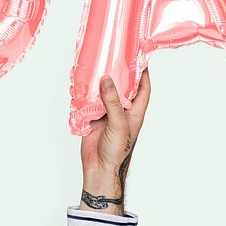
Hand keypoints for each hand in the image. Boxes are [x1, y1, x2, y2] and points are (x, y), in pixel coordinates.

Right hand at [79, 70, 150, 214]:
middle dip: (118, 73)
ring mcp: (108, 114)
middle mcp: (122, 110)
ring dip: (100, 82)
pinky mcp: (93, 118)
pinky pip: (90, 102)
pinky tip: (82, 84)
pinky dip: (86, 94)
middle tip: (112, 56)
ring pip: (105, 93)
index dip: (143, 73)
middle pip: (123, 87)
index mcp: (136, 111)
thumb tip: (107, 80)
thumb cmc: (118, 151)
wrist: (100, 170)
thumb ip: (113, 102)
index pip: (144, 88)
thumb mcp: (119, 124)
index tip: (139, 58)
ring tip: (96, 66)